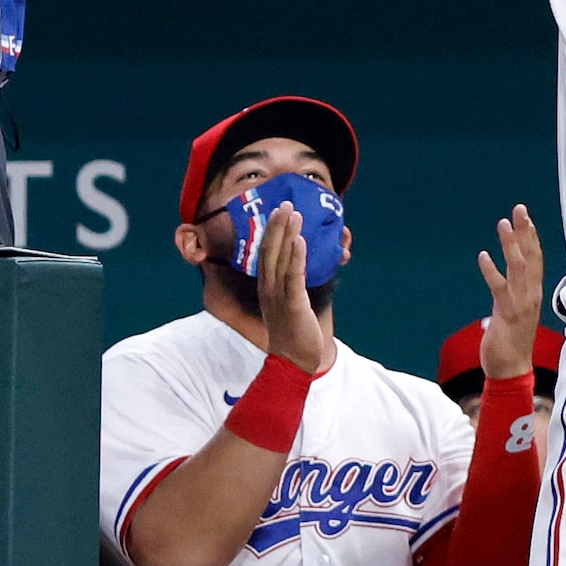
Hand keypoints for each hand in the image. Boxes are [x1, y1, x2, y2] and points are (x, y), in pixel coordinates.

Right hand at [258, 205, 325, 374]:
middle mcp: (269, 288)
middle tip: (285, 202)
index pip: (266, 254)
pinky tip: (300, 240)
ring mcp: (279, 296)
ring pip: (281, 259)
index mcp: (267, 287)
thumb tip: (297, 267)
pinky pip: (293, 277)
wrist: (292, 363)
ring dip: (287, 234)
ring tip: (293, 213)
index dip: (270, 232)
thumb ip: (289, 286)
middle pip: (270, 250)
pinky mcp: (292, 305)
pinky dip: (296, 257)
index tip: (277, 211)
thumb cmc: (292, 334)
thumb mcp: (287, 305)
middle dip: (277, 225)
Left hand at [478, 204, 543, 379]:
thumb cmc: (511, 342)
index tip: (526, 217)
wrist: (511, 369)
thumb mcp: (514, 313)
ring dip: (511, 244)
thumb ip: (510, 296)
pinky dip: (491, 270)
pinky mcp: (508, 314)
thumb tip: (503, 286)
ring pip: (518, 267)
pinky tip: (483, 255)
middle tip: (519, 209)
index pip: (535, 259)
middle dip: (526, 232)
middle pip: (531, 257)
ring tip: (503, 223)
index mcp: (534, 293)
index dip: (531, 237)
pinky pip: (499, 288)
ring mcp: (521, 304)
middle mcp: (531, 295)